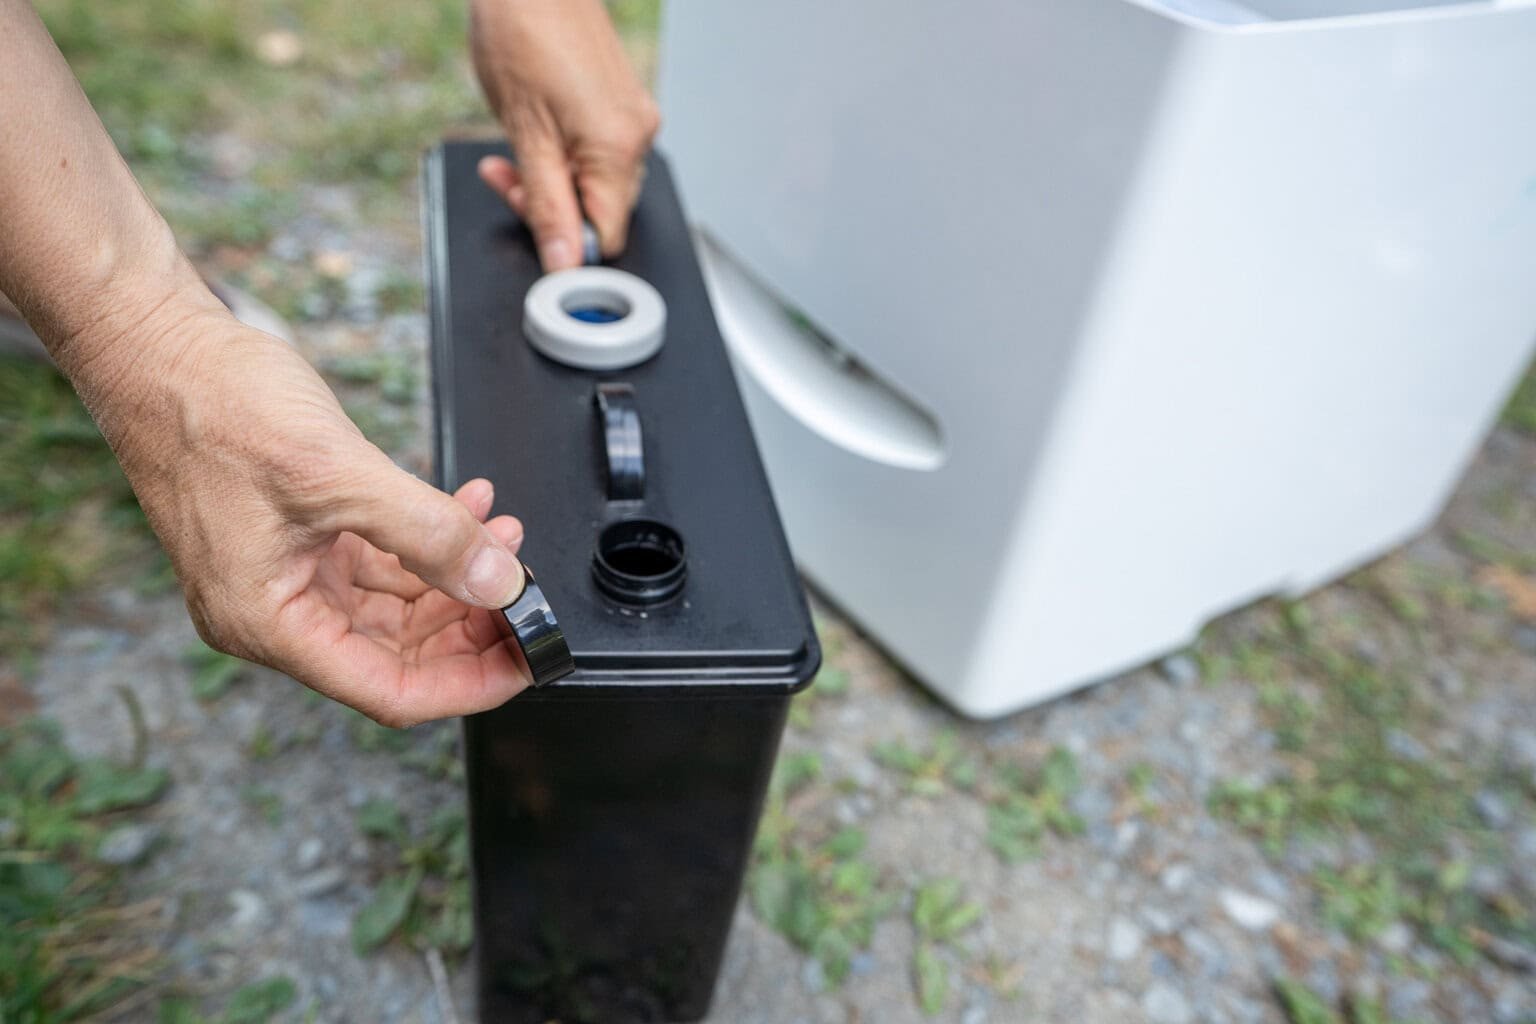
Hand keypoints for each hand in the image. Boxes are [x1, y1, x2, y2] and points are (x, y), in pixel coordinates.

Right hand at [96, 305, 531, 726]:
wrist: (159, 344)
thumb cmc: (212, 405)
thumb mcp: (337, 474)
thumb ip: (427, 533)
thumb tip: (500, 583)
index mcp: (267, 622)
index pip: (389, 690)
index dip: (468, 683)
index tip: (527, 659)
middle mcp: (275, 611)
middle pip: (399, 651)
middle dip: (472, 620)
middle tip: (528, 588)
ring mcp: (288, 573)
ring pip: (398, 602)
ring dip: (458, 571)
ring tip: (505, 534)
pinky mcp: (301, 536)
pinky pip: (382, 558)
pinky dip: (429, 537)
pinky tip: (468, 507)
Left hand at [469, 0, 658, 269]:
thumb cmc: (522, 34)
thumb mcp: (525, 135)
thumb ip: (546, 205)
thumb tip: (563, 261)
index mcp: (618, 148)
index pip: (607, 235)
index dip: (567, 243)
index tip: (532, 230)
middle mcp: (637, 135)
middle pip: (603, 211)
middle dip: (551, 206)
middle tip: (508, 177)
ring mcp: (634, 118)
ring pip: (597, 183)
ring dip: (554, 181)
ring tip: (516, 147)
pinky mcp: (622, 106)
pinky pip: (599, 153)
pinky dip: (565, 155)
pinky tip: (538, 132)